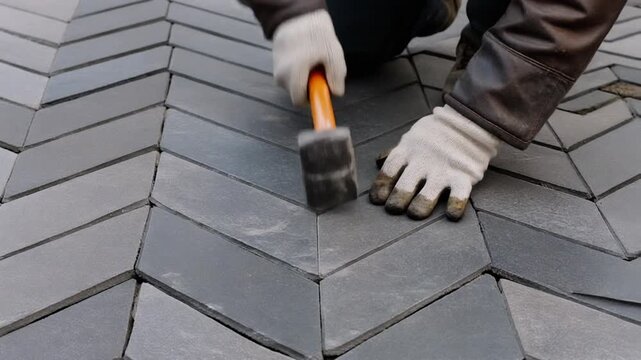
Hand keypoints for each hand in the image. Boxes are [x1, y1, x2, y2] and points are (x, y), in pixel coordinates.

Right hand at [272, 9, 346, 105]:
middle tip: (319, 72)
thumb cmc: (316, 34)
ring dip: (303, 78)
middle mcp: (281, 74)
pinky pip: (288, 75)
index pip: (299, 100)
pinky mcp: (275, 65)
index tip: (319, 96)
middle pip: (297, 93)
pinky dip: (298, 70)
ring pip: (292, 84)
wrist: (297, 16)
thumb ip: (336, 76)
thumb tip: (336, 93)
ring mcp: (276, 69)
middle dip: (309, 87)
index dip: (311, 101)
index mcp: (295, 73)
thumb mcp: (333, 53)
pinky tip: (304, 57)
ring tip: (311, 61)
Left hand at [369, 105, 498, 220]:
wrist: (470, 117)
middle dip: (396, 201)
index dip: (381, 186)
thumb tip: (378, 161)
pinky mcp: (464, 176)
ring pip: (427, 194)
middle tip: (394, 209)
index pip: (388, 170)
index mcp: (408, 151)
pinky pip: (459, 195)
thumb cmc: (436, 132)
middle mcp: (422, 162)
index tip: (377, 200)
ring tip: (415, 214)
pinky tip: (451, 215)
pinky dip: (455, 206)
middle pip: (404, 186)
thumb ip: (397, 152)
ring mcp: (443, 170)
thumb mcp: (412, 137)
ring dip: (419, 207)